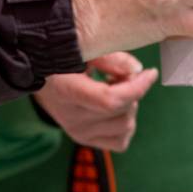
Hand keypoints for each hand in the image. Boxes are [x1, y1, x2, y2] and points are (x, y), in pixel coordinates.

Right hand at [36, 53, 156, 151]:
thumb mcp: (84, 50)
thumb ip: (110, 58)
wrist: (41, 78)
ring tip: (117, 89)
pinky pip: (120, 142)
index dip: (136, 87)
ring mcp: (78, 132)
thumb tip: (137, 69)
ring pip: (126, 127)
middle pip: (122, 112)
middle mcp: (72, 118)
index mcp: (67, 92)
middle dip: (133, 90)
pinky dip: (126, 125)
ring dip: (130, 106)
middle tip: (123, 75)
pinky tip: (116, 109)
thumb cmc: (63, 59)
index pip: (109, 100)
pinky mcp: (84, 140)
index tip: (151, 73)